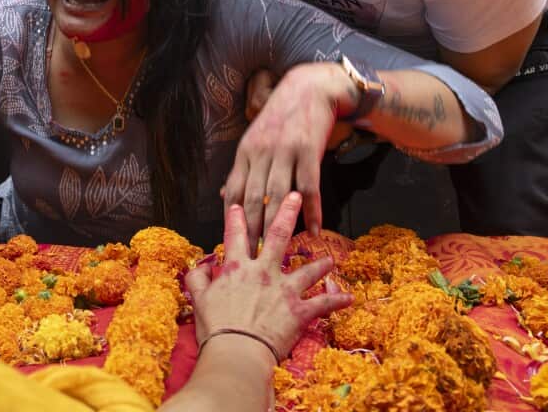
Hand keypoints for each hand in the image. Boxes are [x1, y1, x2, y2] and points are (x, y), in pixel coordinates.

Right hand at [185, 193, 352, 362]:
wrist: (237, 351)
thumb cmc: (216, 328)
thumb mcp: (199, 300)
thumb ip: (198, 279)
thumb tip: (200, 267)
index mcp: (237, 268)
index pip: (235, 236)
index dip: (235, 218)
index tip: (237, 204)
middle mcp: (264, 272)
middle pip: (278, 236)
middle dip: (286, 212)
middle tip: (294, 195)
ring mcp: (284, 290)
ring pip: (307, 270)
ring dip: (320, 264)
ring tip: (330, 259)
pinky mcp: (300, 311)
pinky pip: (323, 303)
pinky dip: (337, 301)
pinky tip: (349, 298)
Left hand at [225, 62, 356, 241]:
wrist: (310, 87)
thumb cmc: (281, 116)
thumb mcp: (254, 139)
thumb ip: (242, 169)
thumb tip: (222, 196)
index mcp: (245, 152)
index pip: (232, 191)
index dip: (231, 218)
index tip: (231, 241)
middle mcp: (261, 152)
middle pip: (253, 198)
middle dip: (252, 229)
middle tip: (252, 256)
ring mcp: (285, 151)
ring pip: (278, 195)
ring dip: (278, 225)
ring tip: (278, 249)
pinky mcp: (309, 150)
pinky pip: (309, 187)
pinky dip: (311, 211)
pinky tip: (312, 230)